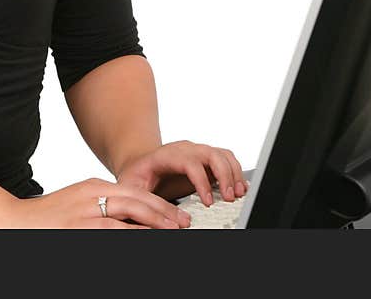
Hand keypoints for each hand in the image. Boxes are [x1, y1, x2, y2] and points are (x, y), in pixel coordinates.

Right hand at [0, 178, 192, 228]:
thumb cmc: (44, 218)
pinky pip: (113, 231)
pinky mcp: (80, 227)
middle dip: (164, 212)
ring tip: (173, 232)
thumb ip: (101, 208)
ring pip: (129, 214)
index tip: (176, 215)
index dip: (158, 204)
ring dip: (154, 224)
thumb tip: (129, 222)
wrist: (12, 221)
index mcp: (92, 186)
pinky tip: (145, 238)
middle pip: (137, 200)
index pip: (133, 191)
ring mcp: (85, 212)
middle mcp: (91, 194)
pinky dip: (132, 234)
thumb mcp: (76, 204)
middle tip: (183, 224)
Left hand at [117, 140, 248, 205]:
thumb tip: (164, 220)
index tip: (208, 202)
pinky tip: (238, 188)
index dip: (201, 181)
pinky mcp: (205, 159)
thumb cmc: (136, 176)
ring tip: (238, 194)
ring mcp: (196, 152)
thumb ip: (145, 201)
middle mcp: (184, 150)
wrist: (138, 163)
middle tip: (229, 198)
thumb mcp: (131, 187)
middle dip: (224, 175)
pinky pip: (226, 158)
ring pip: (221, 154)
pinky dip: (235, 171)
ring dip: (233, 173)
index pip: (189, 162)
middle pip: (210, 154)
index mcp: (166, 155)